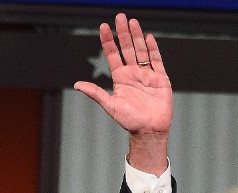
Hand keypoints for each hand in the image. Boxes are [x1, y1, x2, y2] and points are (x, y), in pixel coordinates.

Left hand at [74, 14, 171, 172]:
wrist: (149, 130)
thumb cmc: (129, 120)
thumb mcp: (110, 105)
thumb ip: (96, 93)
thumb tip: (77, 85)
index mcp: (120, 78)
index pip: (113, 55)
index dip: (108, 41)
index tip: (103, 27)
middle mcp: (133, 73)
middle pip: (127, 48)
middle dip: (123, 33)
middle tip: (120, 16)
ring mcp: (146, 74)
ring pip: (141, 50)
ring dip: (137, 36)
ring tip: (132, 21)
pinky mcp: (160, 78)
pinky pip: (156, 60)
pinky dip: (153, 49)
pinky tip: (149, 37)